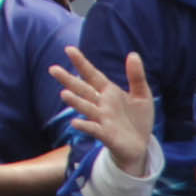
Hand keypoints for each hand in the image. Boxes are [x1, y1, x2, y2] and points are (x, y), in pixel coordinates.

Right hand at [54, 43, 157, 167]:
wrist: (141, 145)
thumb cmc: (138, 119)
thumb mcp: (142, 95)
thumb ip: (136, 76)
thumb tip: (133, 54)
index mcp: (109, 92)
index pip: (92, 75)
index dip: (81, 63)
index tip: (69, 49)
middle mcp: (101, 104)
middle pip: (83, 90)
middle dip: (68, 80)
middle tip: (52, 69)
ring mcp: (102, 120)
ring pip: (86, 108)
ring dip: (76, 102)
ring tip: (64, 94)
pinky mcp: (106, 135)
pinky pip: (94, 130)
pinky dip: (85, 126)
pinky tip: (75, 123)